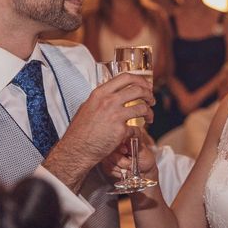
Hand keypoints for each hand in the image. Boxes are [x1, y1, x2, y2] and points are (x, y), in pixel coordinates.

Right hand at [43, 72, 154, 190]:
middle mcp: (108, 101)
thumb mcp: (87, 107)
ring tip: (149, 118)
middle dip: (149, 95)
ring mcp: (115, 115)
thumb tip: (112, 94)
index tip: (146, 86)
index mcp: (100, 93)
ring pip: (142, 108)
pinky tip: (136, 134)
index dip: (140, 80)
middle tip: (151, 101)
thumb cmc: (79, 131)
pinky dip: (139, 132)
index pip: (125, 77)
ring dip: (149, 113)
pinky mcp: (120, 131)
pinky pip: (137, 129)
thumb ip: (101, 99)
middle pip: (138, 90)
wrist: (76, 150)